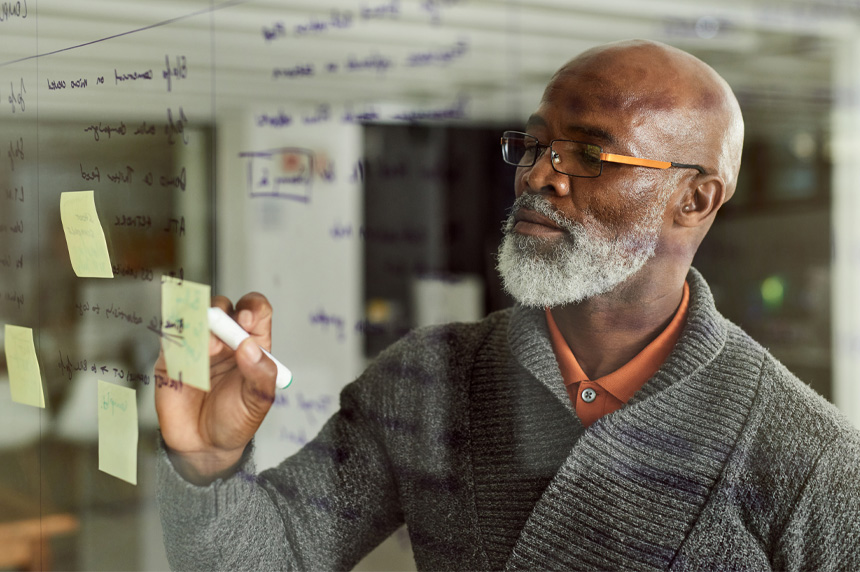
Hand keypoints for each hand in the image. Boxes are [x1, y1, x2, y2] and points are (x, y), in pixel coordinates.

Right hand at [155, 292, 277, 484]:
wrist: (203, 447)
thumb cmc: (235, 421)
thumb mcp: (258, 401)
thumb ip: (260, 374)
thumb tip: (250, 347)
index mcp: (251, 344)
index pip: (255, 311)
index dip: (252, 308)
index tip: (246, 321)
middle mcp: (225, 340)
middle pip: (222, 308)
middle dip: (222, 313)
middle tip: (224, 331)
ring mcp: (196, 346)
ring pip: (194, 315)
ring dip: (199, 324)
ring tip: (207, 349)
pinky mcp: (171, 356)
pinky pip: (170, 335)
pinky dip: (178, 337)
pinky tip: (187, 355)